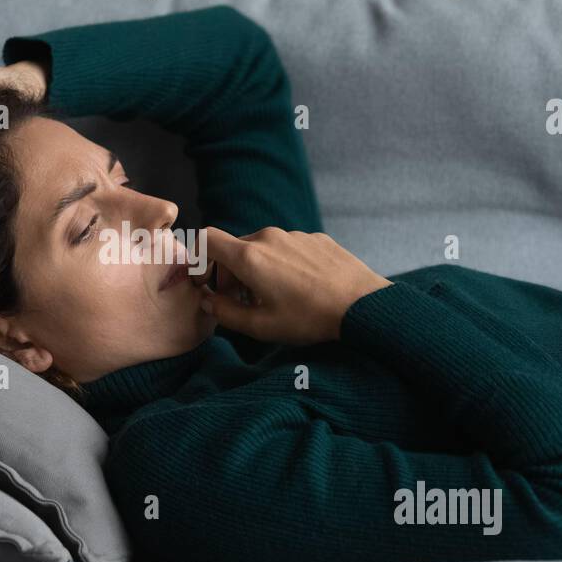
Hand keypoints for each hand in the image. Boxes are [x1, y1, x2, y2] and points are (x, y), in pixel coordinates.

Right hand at [197, 226, 391, 344]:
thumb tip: (208, 301)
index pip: (207, 239)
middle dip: (230, 273)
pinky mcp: (315, 238)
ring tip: (275, 298)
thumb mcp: (261, 326)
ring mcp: (294, 235)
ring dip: (258, 270)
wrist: (362, 305)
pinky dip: (283, 265)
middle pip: (235, 248)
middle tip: (243, 302)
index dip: (199, 260)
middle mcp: (268, 238)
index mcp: (249, 257)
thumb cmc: (309, 318)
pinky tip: (301, 289)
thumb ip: (225, 312)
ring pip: (262, 248)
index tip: (207, 282)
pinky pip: (288, 248)